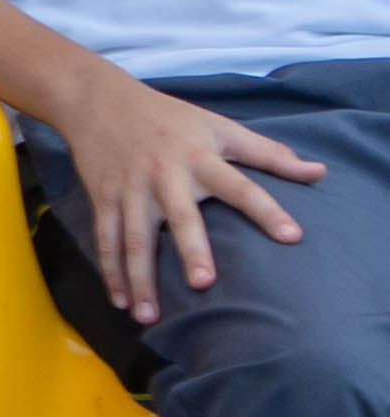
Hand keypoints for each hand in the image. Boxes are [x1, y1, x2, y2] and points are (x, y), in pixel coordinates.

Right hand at [50, 73, 320, 322]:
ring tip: (148, 316)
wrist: (97, 100)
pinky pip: (106, 239)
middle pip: (179, 218)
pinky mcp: (103, 199)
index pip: (241, 186)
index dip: (266, 210)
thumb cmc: (168, 117)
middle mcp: (164, 176)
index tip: (292, 237)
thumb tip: (319, 172)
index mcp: (199, 157)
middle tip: (203, 283)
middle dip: (190, 249)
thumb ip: (268, 152)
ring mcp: (130, 190)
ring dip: (140, 278)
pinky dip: (110, 271)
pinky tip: (118, 300)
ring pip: (134, 239)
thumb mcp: (219, 126)